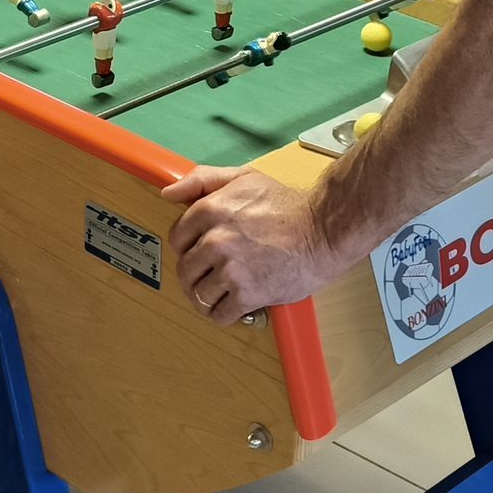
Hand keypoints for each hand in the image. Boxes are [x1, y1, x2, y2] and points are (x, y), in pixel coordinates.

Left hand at [163, 166, 349, 322]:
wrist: (323, 230)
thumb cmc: (287, 205)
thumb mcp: (243, 178)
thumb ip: (202, 180)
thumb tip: (169, 192)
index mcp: (210, 210)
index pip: (177, 238)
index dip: (186, 246)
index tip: (198, 251)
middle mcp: (215, 240)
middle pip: (185, 269)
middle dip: (195, 274)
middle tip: (210, 275)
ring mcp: (230, 269)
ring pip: (199, 294)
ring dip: (208, 296)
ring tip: (222, 291)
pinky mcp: (248, 294)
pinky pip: (219, 314)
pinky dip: (224, 314)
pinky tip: (233, 305)